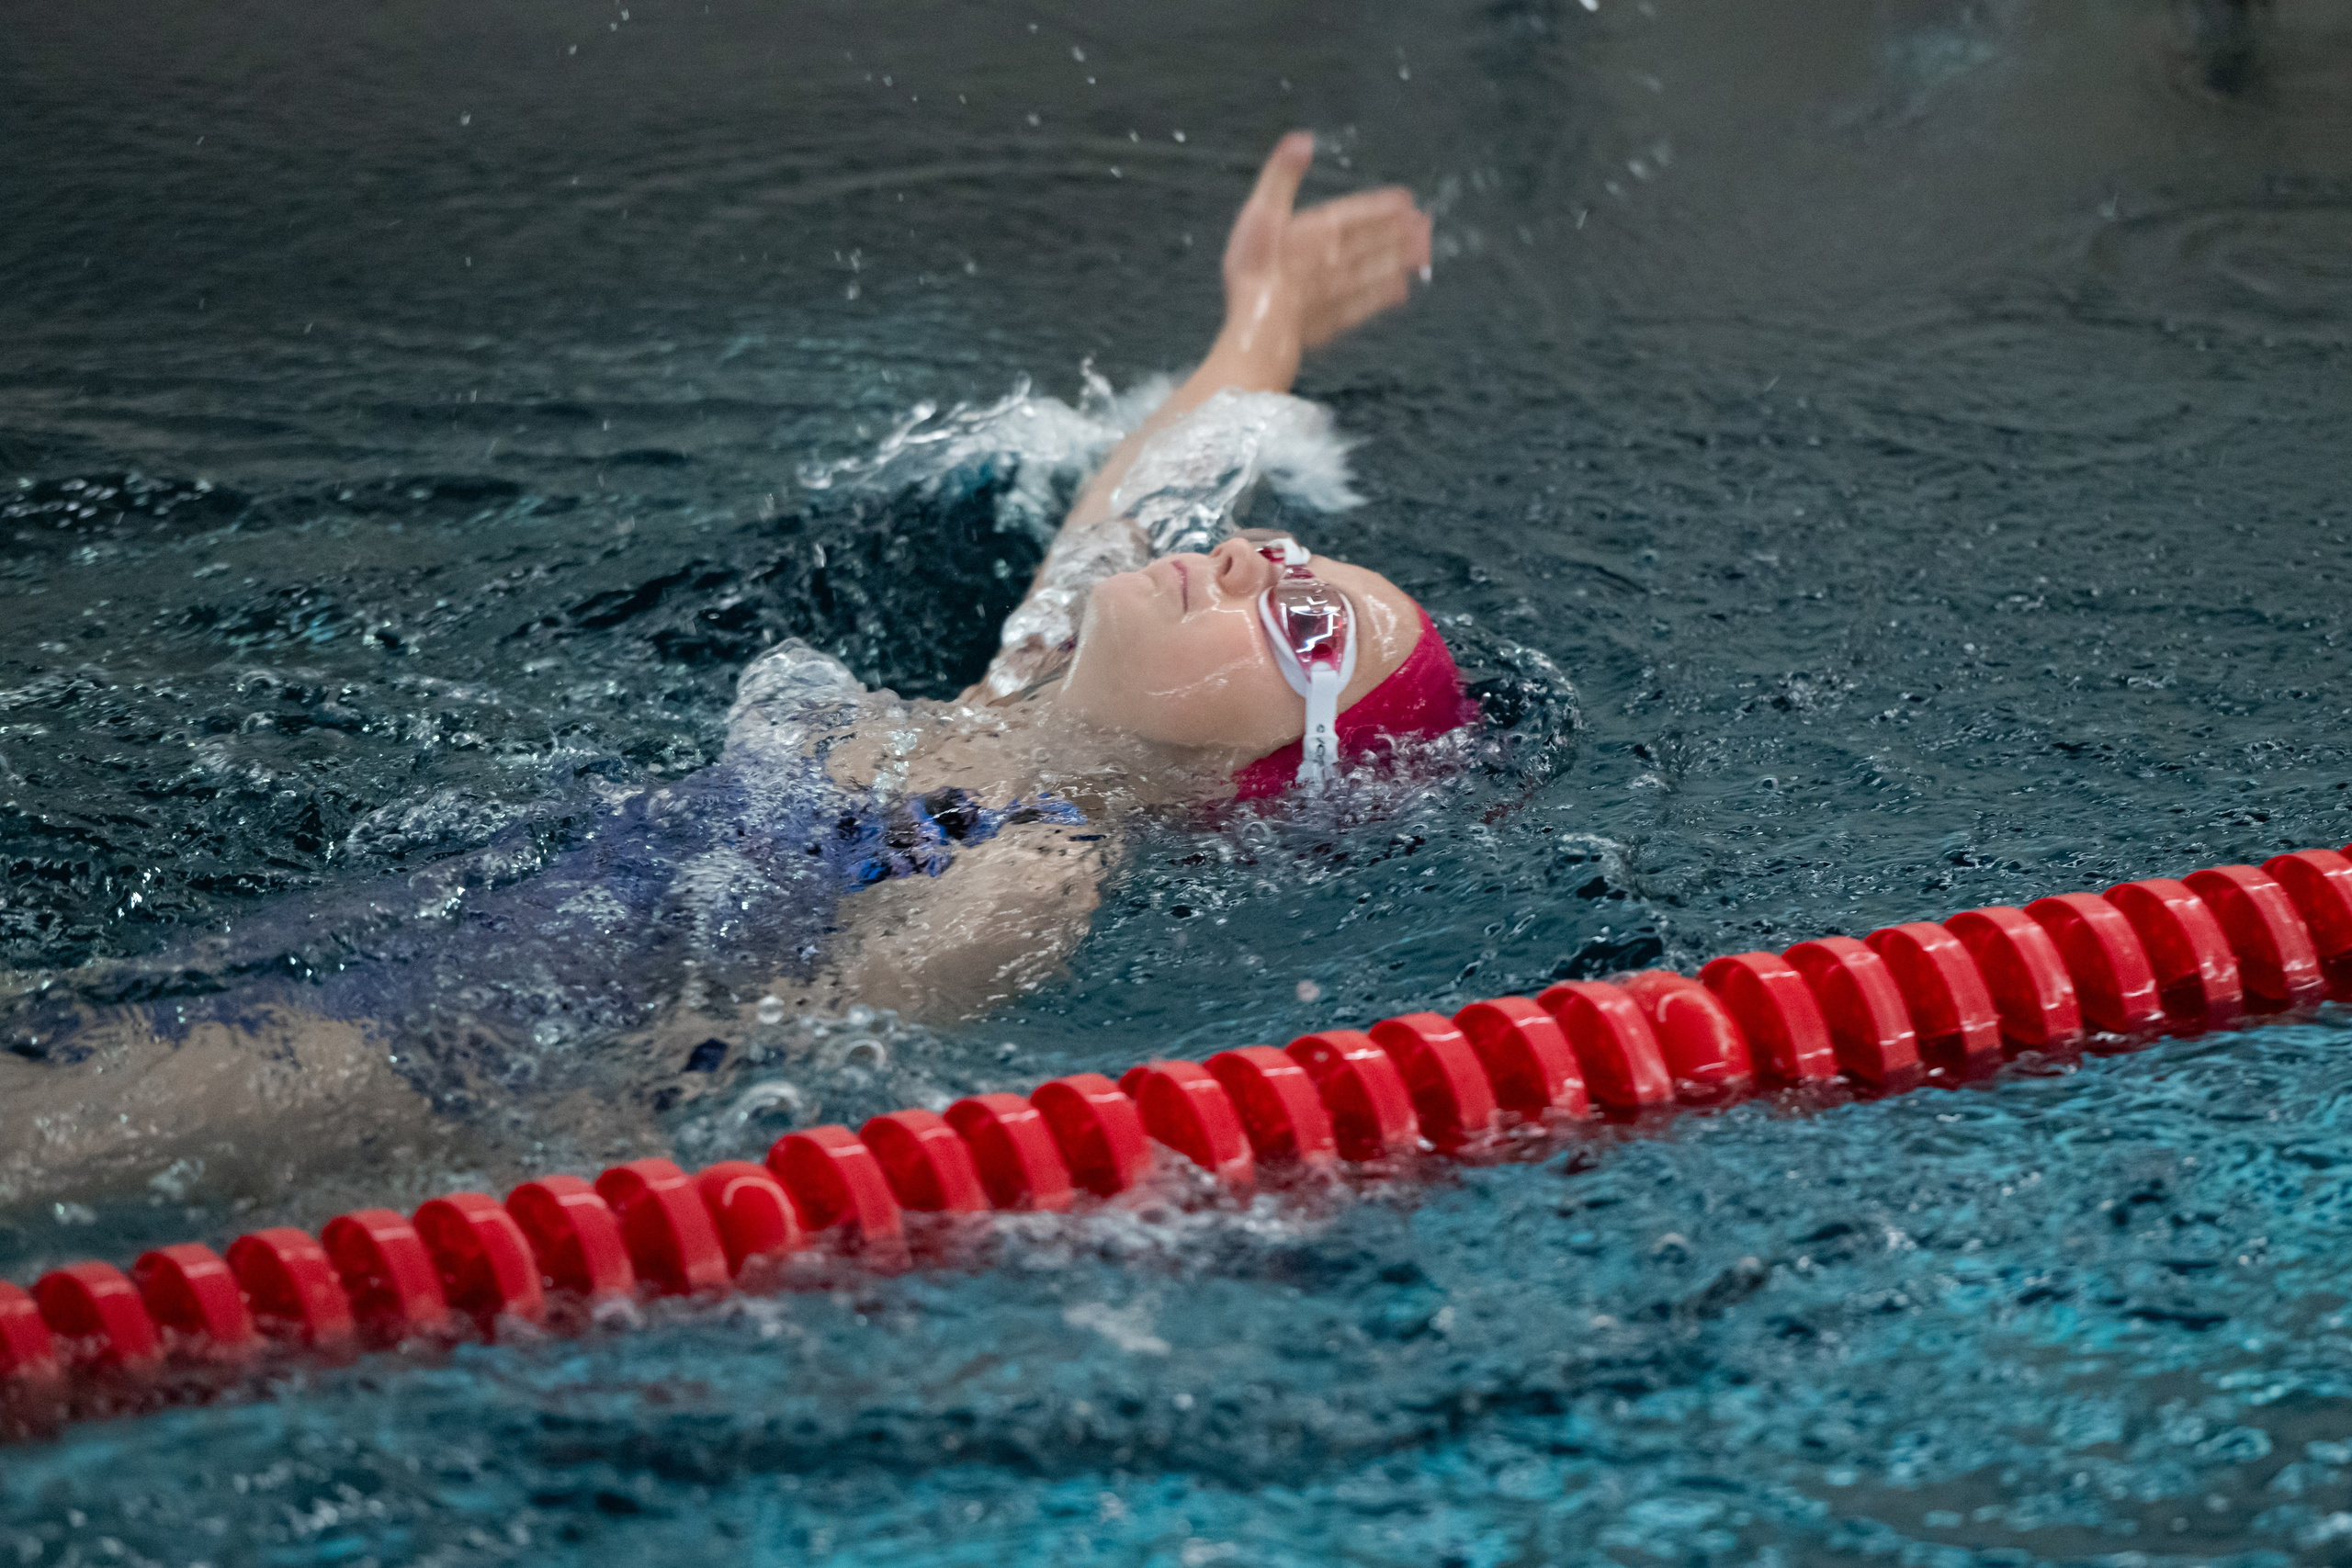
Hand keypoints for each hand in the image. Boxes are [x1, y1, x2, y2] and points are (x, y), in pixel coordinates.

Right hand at [1217, 132, 1432, 382]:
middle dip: (1400, 233)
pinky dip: (1383, 297)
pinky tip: (1399, 293)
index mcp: (1318, 231)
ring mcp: (1335, 293)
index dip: (1381, 205)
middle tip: (1425, 226)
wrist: (1259, 328)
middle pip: (1373, 242)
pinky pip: (1365, 305)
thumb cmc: (1255, 272)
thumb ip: (1282, 176)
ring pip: (1375, 272)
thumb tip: (1301, 140)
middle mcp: (1333, 260)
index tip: (1407, 200)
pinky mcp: (1331, 321)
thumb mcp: (1261, 212)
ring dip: (1399, 261)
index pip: (1356, 213)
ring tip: (1422, 254)